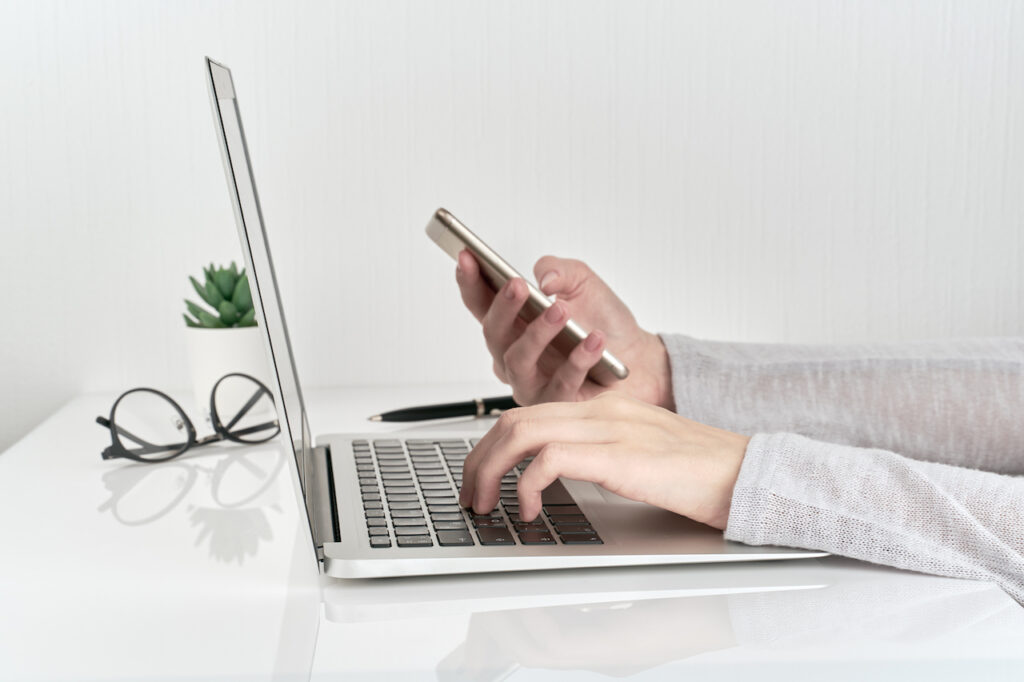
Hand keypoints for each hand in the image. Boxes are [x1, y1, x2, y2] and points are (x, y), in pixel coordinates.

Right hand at [455, 251, 672, 408]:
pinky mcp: (556, 404)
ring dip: (538, 333)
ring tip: (561, 311)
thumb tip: (544, 280)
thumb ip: (559, 270)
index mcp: (513, 323)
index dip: (469, 281)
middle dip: (502, 307)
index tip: (466, 256)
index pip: (481, 303)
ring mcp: (532, 382)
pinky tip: (594, 341)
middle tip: (517, 286)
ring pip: (518, 362)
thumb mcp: (582, 282)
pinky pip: (560, 384)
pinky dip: (578, 360)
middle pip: (493, 334)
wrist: (640, 357)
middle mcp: (515, 354)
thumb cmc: (603, 321)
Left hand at [458, 393, 749, 530]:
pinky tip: (531, 510)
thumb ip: (598, 452)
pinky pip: (551, 458)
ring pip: (522, 432)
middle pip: (514, 419)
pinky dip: (528, 485)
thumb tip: (554, 473)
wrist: (748, 473)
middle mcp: (602, 410)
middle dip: (479, 458)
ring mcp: (610, 428)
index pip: (529, 411)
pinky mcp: (620, 455)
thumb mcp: (638, 453)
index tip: (481, 476)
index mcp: (605, 407)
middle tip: (470, 494)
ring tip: (488, 504)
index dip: (492, 445)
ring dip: (491, 470)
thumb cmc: (700, 471)